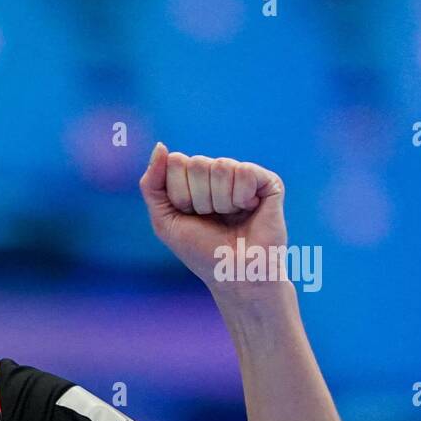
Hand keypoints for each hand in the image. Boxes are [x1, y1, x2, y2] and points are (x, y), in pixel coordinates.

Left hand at [139, 142, 289, 300]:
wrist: (235, 274)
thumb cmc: (200, 251)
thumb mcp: (164, 220)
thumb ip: (152, 184)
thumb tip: (161, 146)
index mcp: (193, 180)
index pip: (177, 162)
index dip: (180, 194)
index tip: (190, 215)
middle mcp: (218, 173)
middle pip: (197, 162)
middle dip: (199, 198)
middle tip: (211, 218)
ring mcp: (243, 175)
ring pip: (221, 166)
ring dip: (221, 201)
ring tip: (230, 217)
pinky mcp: (268, 181)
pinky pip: (245, 172)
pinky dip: (242, 198)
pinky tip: (249, 210)